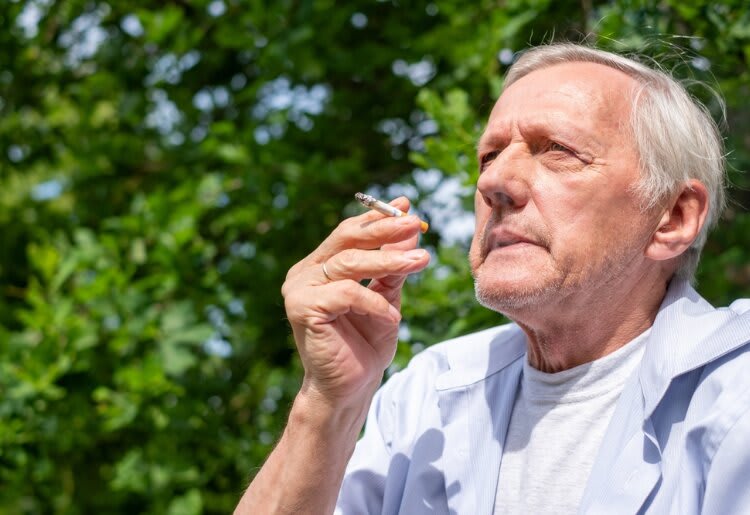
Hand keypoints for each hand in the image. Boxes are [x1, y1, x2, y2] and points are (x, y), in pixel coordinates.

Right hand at [282, 197, 429, 407]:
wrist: (349, 389)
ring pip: (349, 262)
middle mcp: (305, 273)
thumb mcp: (386, 298)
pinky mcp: (302, 309)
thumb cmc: (364, 344)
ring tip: (421, 260)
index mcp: (320, 266)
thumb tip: (410, 228)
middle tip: (415, 223)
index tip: (407, 207)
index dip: (378, 218)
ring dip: (390, 260)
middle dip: (384, 230)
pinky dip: (375, 302)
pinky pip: (347, 293)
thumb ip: (393, 267)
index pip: (349, 232)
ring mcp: (300, 289)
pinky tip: (392, 318)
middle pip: (347, 239)